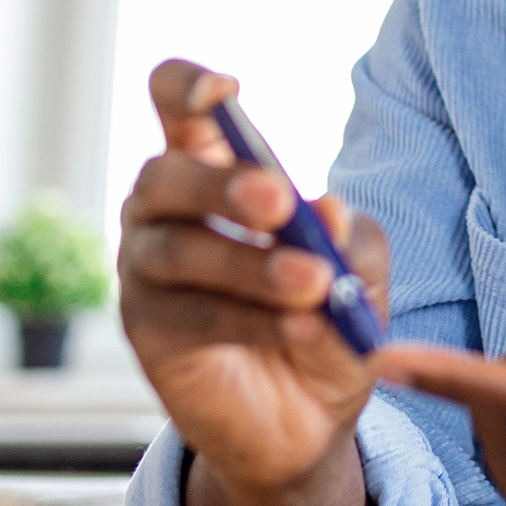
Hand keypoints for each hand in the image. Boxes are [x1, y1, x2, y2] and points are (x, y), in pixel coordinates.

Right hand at [119, 59, 390, 505]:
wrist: (307, 419)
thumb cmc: (326, 316)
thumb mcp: (359, 272)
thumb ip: (350, 240)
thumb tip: (330, 212)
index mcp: (212, 167)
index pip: (174, 103)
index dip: (187, 87)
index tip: (225, 90)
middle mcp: (164, 209)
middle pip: (166, 175)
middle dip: (222, 186)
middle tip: (280, 204)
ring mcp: (147, 269)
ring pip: (180, 250)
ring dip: (249, 265)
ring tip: (311, 282)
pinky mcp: (148, 330)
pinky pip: (190, 314)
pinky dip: (247, 317)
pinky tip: (297, 326)